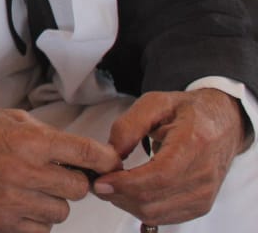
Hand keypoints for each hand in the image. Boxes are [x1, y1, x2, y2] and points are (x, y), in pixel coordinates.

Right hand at [0, 107, 122, 232]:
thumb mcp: (11, 119)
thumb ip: (48, 135)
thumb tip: (84, 154)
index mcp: (30, 142)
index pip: (88, 154)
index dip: (105, 159)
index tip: (109, 162)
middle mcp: (25, 172)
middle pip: (80, 189)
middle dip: (72, 181)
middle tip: (55, 174)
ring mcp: (13, 202)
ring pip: (62, 212)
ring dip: (53, 202)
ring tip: (31, 189)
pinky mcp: (2, 224)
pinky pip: (40, 230)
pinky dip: (36, 220)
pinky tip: (21, 205)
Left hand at [93, 89, 245, 226]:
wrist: (222, 125)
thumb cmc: (187, 112)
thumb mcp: (154, 103)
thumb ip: (128, 126)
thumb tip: (110, 154)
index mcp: (194, 143)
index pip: (160, 175)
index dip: (127, 183)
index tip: (101, 181)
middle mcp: (203, 174)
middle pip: (154, 200)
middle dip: (119, 194)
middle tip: (98, 181)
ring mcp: (205, 193)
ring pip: (156, 213)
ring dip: (126, 203)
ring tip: (111, 185)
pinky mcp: (201, 205)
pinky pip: (165, 217)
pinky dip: (140, 209)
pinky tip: (128, 192)